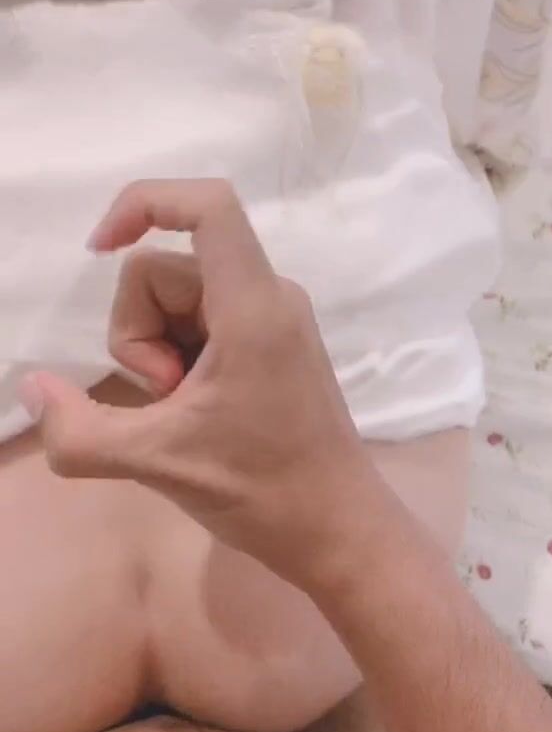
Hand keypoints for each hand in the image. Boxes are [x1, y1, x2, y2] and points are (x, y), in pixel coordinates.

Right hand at [20, 180, 384, 589]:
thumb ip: (81, 431)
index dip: (145, 202)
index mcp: (253, 305)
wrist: (338, 530)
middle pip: (166, 267)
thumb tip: (32, 387)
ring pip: (177, 298)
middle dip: (139, 333)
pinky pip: (201, 320)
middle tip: (167, 399)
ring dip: (157, 350)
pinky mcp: (271, 340)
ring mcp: (273, 315)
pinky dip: (179, 356)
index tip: (98, 246)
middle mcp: (268, 294)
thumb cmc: (262, 492)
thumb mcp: (157, 462)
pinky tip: (194, 408)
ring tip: (183, 410)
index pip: (209, 206)